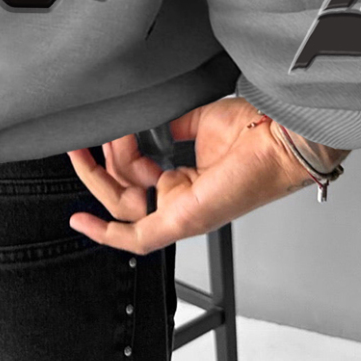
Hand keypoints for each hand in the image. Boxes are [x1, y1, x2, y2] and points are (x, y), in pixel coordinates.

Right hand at [65, 96, 326, 253]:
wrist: (280, 138)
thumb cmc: (254, 132)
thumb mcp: (198, 122)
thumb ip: (169, 125)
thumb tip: (145, 123)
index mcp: (185, 185)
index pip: (133, 180)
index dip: (115, 155)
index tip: (108, 131)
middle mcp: (180, 204)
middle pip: (122, 194)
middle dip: (100, 166)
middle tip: (85, 142)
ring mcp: (180, 214)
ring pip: (122, 205)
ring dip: (103, 174)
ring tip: (105, 141)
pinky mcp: (182, 219)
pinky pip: (137, 238)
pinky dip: (106, 234)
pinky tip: (80, 221)